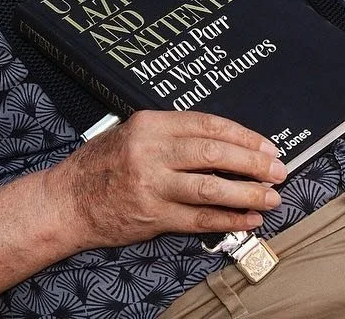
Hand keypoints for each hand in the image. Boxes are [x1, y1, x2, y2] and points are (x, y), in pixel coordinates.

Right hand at [48, 110, 286, 249]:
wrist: (66, 201)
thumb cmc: (102, 164)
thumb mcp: (133, 133)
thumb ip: (173, 133)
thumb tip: (225, 141)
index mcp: (149, 124)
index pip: (207, 125)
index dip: (243, 136)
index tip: (267, 146)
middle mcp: (150, 152)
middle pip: (213, 154)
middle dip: (252, 163)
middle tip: (278, 170)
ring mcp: (151, 186)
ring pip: (210, 188)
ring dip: (247, 193)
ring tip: (271, 197)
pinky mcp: (152, 217)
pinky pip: (199, 219)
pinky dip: (229, 219)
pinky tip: (249, 218)